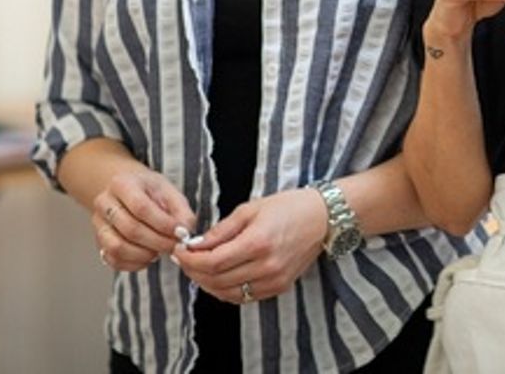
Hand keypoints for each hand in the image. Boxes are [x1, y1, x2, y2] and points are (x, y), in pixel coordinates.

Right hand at [92, 169, 196, 272]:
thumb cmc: (150, 191)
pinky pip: (112, 259)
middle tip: (174, 246)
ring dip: (143, 255)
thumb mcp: (169, 191)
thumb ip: (181, 210)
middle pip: (130, 229)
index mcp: (122, 183)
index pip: (141, 207)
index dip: (163, 224)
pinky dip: (132, 264)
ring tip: (160, 251)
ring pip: (117, 247)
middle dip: (157, 242)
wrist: (129, 191)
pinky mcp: (98, 241)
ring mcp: (98, 224)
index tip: (180, 232)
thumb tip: (185, 231)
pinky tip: (148, 258)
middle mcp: (105, 203)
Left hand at [174, 188, 325, 303]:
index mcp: (258, 242)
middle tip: (185, 259)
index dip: (190, 259)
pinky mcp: (279, 287)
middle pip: (216, 280)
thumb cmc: (289, 206)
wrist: (324, 217)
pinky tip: (219, 277)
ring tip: (199, 268)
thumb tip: (195, 244)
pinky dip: (225, 290)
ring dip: (207, 283)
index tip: (180, 251)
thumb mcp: (251, 208)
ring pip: (226, 293)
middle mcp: (266, 266)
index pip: (212, 262)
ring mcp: (274, 280)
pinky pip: (243, 297)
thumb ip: (221, 230)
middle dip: (194, 270)